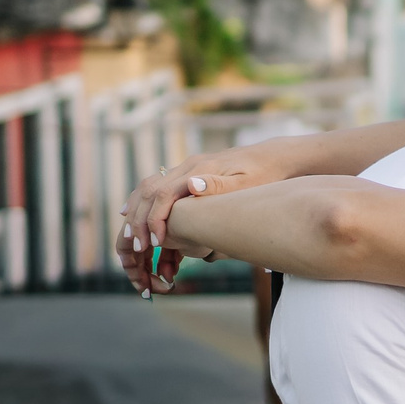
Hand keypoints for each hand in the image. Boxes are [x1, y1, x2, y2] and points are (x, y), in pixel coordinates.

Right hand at [115, 152, 258, 293]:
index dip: (155, 220)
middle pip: (150, 190)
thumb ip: (219, 186)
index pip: (164, 195)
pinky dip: (142, 201)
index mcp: (200, 171)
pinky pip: (157, 186)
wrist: (273, 158)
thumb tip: (192, 185)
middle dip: (140, 219)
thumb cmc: (264, 176)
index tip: (155, 243)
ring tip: (131, 235)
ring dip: (137, 210)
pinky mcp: (190, 173)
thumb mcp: (247, 184)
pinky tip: (132, 213)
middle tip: (137, 246)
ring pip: (149, 186)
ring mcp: (187, 168)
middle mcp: (189, 167)